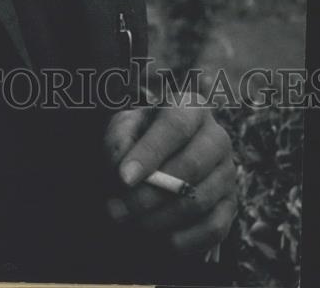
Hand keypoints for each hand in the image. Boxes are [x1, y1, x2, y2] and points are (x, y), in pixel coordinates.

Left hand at [103, 95, 237, 255]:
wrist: (159, 156)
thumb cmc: (138, 136)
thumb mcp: (123, 128)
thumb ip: (120, 141)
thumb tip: (126, 170)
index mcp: (191, 108)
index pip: (175, 126)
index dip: (149, 153)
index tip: (123, 178)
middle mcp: (217, 137)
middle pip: (190, 167)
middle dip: (149, 194)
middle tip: (116, 209)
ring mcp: (228, 172)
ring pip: (198, 201)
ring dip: (160, 219)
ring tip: (129, 222)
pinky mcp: (231, 204)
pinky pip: (215, 228)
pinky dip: (185, 239)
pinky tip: (160, 239)